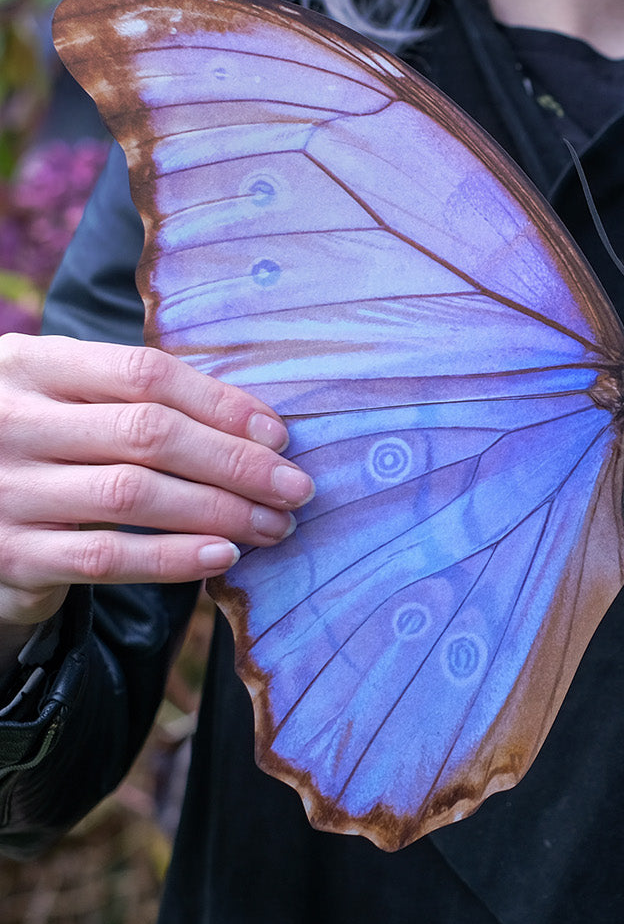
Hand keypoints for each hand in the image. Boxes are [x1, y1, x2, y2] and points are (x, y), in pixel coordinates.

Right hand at [0, 333, 312, 663]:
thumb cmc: (46, 447)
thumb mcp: (69, 401)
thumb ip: (140, 400)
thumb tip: (262, 427)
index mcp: (31, 366)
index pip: (144, 375)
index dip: (221, 404)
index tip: (279, 435)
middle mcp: (11, 422)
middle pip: (149, 434)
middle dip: (236, 462)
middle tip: (295, 488)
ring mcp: (5, 490)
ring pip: (134, 495)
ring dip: (220, 511)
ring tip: (274, 525)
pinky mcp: (11, 555)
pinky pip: (106, 558)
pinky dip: (174, 557)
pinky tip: (224, 555)